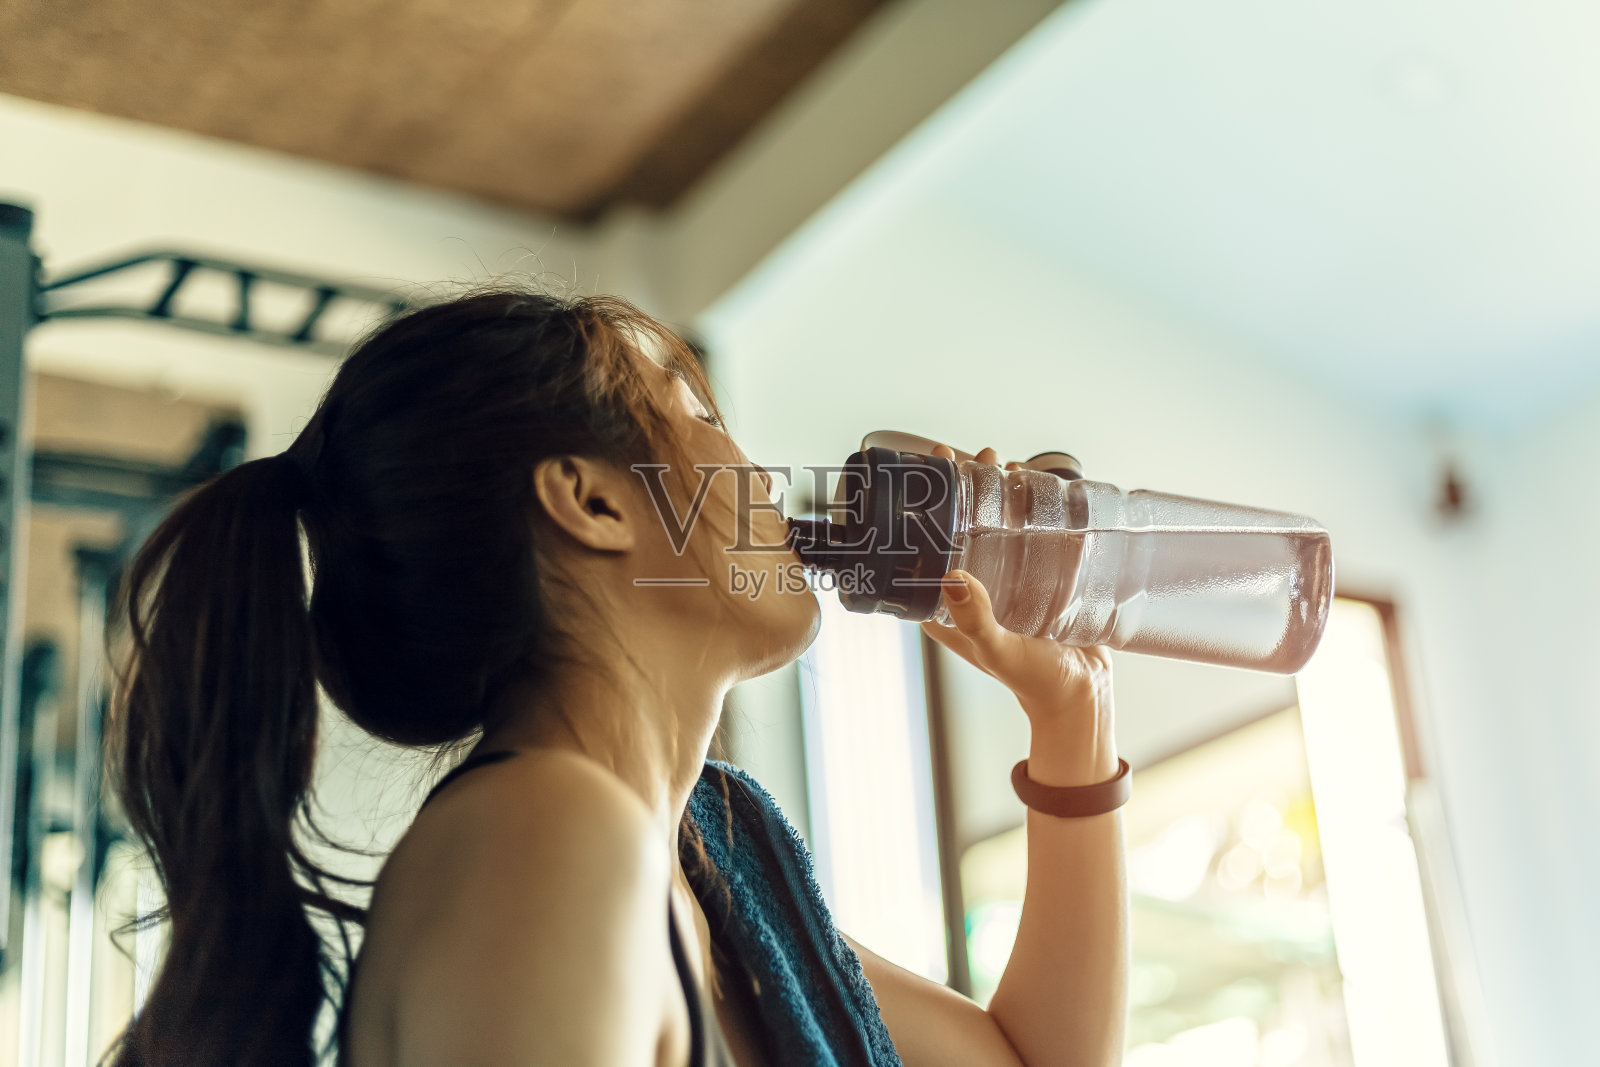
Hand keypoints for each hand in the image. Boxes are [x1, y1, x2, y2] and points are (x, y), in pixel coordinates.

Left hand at [921, 445, 1115, 780]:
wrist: (1083, 695)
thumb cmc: (1034, 682)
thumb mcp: (998, 650)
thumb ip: (975, 620)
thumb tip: (952, 578)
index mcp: (947, 605)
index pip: (925, 548)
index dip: (925, 509)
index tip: (931, 472)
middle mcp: (972, 589)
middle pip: (960, 527)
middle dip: (965, 489)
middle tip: (977, 458)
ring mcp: (1006, 581)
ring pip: (996, 526)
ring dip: (1000, 493)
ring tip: (1009, 465)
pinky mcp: (1039, 578)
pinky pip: (1030, 535)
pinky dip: (1033, 510)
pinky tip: (1040, 488)